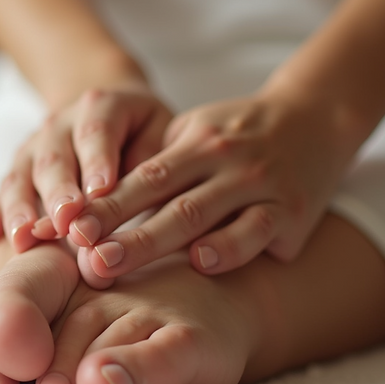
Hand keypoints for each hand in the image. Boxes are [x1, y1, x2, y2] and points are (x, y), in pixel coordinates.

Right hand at [0, 85, 172, 252]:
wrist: (106, 110)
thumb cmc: (144, 131)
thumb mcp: (160, 130)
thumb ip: (153, 156)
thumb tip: (144, 188)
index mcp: (101, 106)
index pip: (97, 131)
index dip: (97, 160)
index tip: (100, 191)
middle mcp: (60, 123)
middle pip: (55, 157)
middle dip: (58, 192)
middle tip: (64, 222)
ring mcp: (34, 146)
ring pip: (23, 176)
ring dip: (21, 209)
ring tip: (23, 239)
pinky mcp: (18, 171)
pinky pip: (2, 194)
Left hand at [68, 83, 367, 277]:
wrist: (318, 116)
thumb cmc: (241, 133)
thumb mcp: (196, 134)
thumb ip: (158, 166)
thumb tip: (98, 207)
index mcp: (195, 142)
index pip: (142, 177)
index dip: (103, 205)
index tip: (66, 228)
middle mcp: (224, 160)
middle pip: (164, 200)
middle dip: (118, 232)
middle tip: (81, 259)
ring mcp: (260, 184)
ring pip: (202, 216)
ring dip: (154, 244)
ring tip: (116, 266)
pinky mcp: (292, 210)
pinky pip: (257, 231)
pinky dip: (230, 247)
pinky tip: (201, 262)